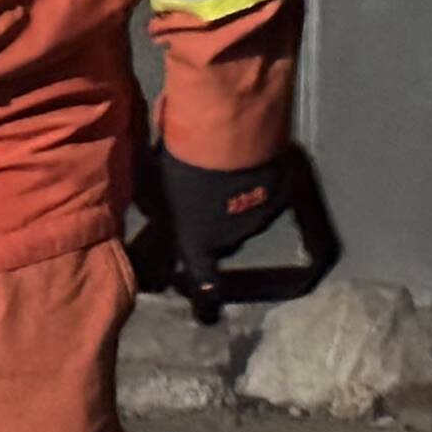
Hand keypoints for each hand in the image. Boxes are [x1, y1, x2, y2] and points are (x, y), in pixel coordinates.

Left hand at [153, 152, 286, 280]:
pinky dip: (263, 184)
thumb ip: (158, 205)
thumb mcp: (158, 188)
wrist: (229, 141)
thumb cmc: (184, 166)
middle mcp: (233, 238)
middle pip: (226, 238)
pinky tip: (252, 161)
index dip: (206, 284)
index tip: (209, 291)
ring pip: (249, 216)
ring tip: (229, 172)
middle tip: (206, 195)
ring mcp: (261, 219)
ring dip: (239, 202)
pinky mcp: (281, 196)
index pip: (202, 275)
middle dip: (218, 224)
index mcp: (199, 242)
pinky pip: (271, 195)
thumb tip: (150, 209)